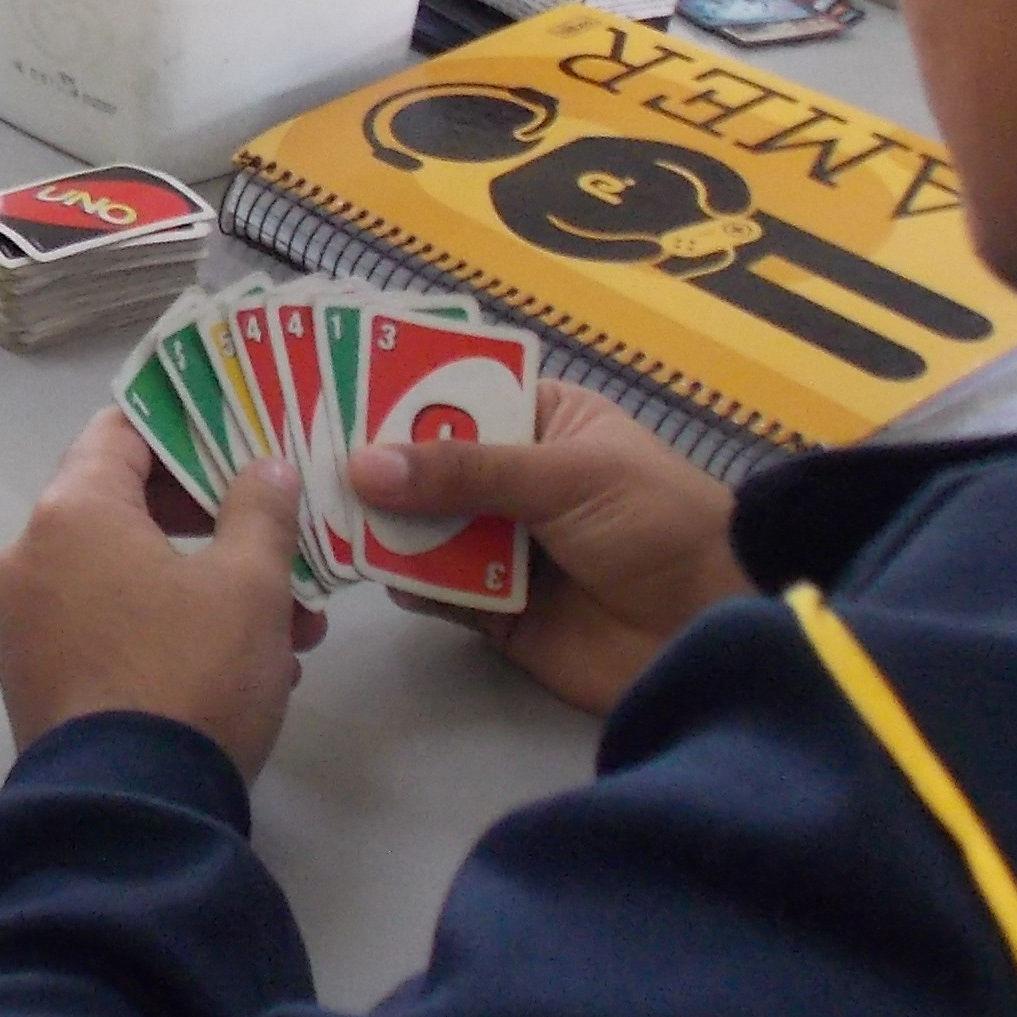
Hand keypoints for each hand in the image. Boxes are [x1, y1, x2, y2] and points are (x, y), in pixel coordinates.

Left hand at [0, 407, 315, 778]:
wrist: (130, 813)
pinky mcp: (31, 684)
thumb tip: (264, 467)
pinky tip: (235, 671)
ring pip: (121, 579)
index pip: (122, 432)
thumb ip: (260, 510)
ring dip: (200, 590)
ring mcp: (21, 626)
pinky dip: (160, 633)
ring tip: (285, 631)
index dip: (186, 429)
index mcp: (70, 514)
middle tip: (278, 548)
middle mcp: (27, 558)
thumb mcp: (251, 585)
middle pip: (123, 508)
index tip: (240, 444)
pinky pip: (101, 631)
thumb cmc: (191, 674)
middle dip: (211, 528)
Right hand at [348, 380, 747, 715]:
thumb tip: (363, 464)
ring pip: (422, 528)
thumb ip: (465, 471)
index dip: (397, 393)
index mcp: (542, 423)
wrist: (715, 629)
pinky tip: (371, 568)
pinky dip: (405, 580)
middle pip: (427, 466)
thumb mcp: (566, 477)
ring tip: (320, 511)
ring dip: (381, 523)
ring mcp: (501, 546)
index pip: (456, 395)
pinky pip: (434, 589)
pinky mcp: (494, 610)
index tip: (327, 386)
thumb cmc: (656, 523)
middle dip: (375, 465)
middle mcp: (514, 479)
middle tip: (301, 454)